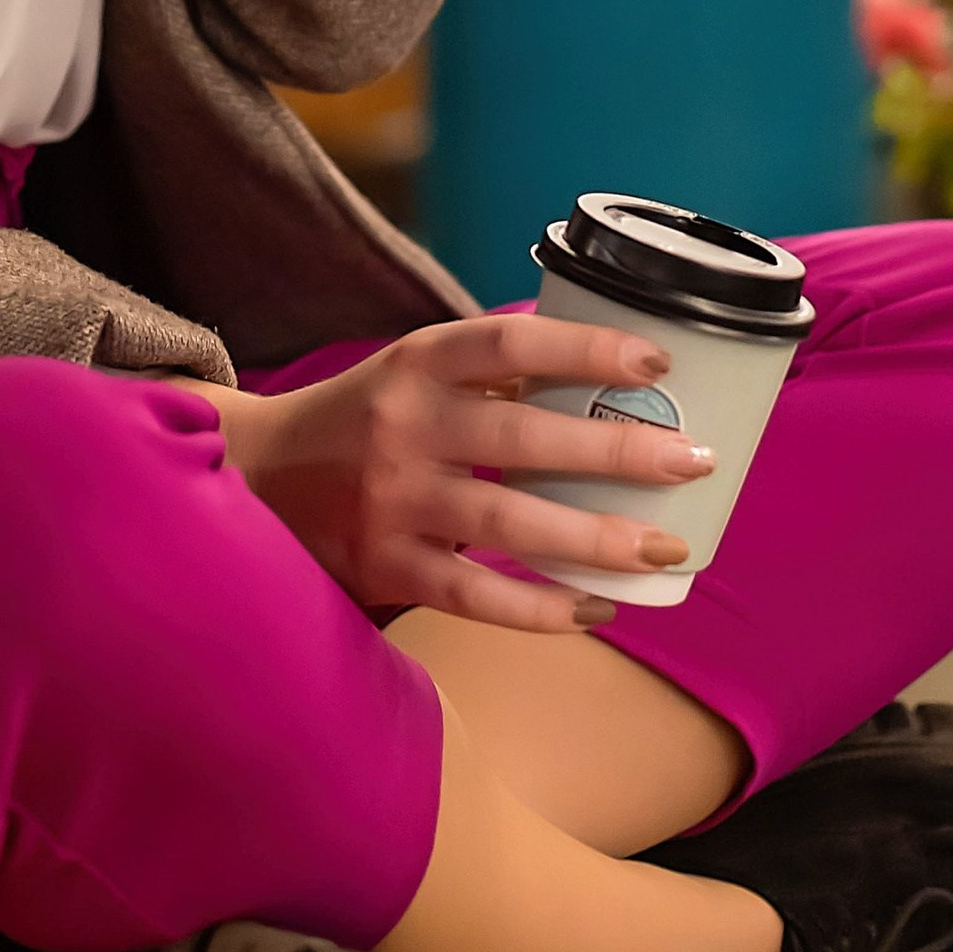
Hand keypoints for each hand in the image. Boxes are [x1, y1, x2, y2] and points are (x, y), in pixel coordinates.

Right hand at [205, 312, 717, 632]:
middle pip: (523, 438)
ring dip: (598, 540)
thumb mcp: (413, 372)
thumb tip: (611, 385)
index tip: (656, 365)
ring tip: (669, 548)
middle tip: (694, 461)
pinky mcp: (386, 567)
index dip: (586, 349)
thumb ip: (493, 375)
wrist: (258, 477)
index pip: (509, 343)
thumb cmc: (364, 418)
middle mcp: (404, 426)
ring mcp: (393, 501)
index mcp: (417, 363)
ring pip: (510, 526)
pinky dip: (543, 609)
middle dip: (618, 453)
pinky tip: (599, 609)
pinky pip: (478, 596)